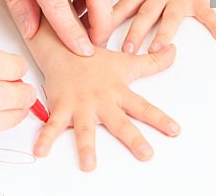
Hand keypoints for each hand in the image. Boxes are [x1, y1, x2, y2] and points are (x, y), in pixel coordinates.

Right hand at [32, 36, 179, 170]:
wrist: (64, 49)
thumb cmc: (96, 61)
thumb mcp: (126, 62)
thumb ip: (152, 63)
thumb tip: (173, 51)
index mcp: (118, 92)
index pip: (144, 107)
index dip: (160, 118)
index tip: (175, 131)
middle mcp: (101, 101)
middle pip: (120, 122)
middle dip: (133, 138)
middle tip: (146, 154)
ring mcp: (80, 106)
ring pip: (85, 128)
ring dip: (86, 146)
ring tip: (89, 165)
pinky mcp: (61, 107)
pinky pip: (52, 125)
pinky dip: (45, 138)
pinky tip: (39, 151)